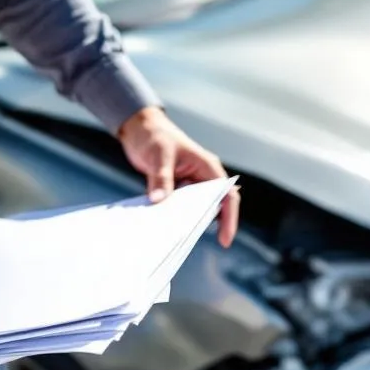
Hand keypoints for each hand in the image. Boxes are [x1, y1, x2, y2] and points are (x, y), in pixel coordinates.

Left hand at [118, 106, 239, 247]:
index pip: (227, 195)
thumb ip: (161, 178)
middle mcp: (201, 177)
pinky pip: (177, 207)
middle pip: (212, 206)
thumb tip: (159, 201)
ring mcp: (188, 184)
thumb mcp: (159, 156)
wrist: (139, 128)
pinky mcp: (174, 188)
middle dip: (205, 224)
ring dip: (187, 222)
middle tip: (189, 241)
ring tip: (175, 238)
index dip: (229, 218)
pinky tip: (162, 227)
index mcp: (207, 167)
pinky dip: (172, 216)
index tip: (224, 240)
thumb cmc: (155, 135)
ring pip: (194, 209)